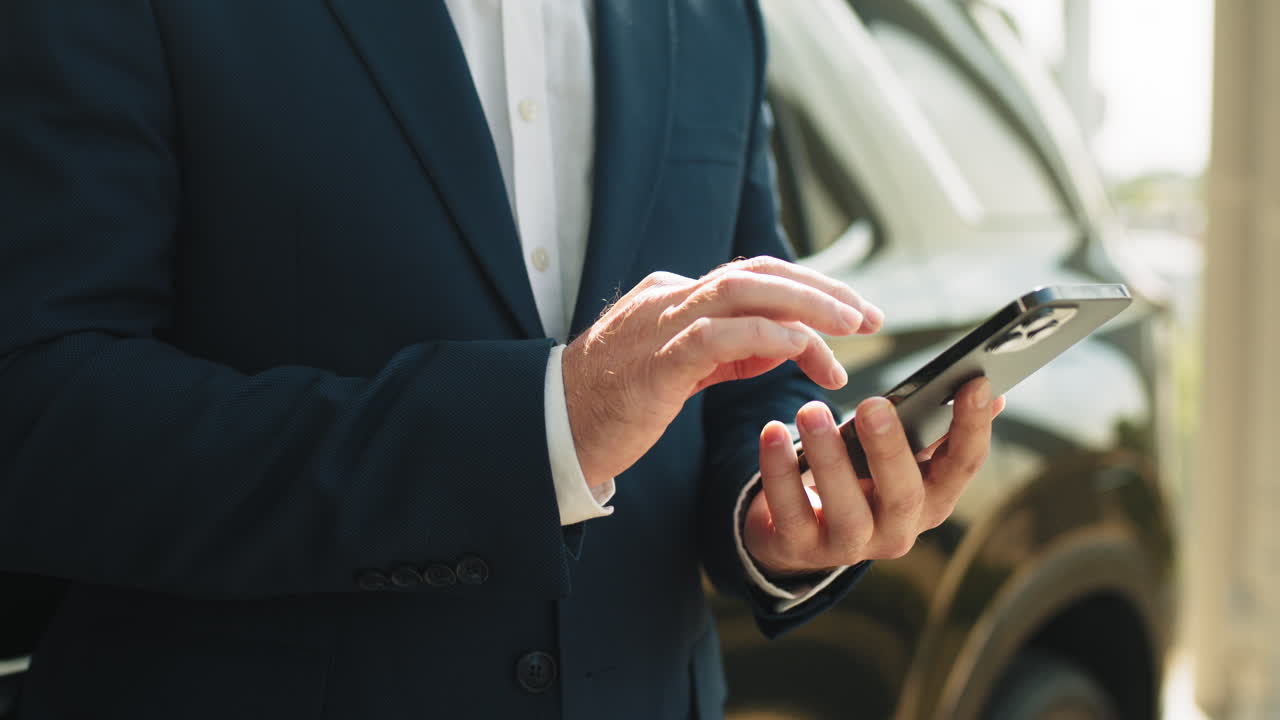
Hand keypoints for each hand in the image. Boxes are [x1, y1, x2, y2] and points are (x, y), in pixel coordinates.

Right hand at [561, 256, 881, 486]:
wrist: (553, 430)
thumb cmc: (615, 404)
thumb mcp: (682, 369)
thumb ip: (731, 350)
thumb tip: (790, 342)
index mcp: (675, 295)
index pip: (754, 278)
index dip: (810, 290)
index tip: (854, 315)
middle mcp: (670, 296)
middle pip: (758, 271)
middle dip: (822, 289)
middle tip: (870, 315)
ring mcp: (661, 322)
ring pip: (744, 289)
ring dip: (808, 304)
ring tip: (853, 326)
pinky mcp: (658, 360)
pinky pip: (722, 334)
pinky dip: (770, 334)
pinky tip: (805, 347)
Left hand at [742, 377, 1005, 574]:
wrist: (796, 533)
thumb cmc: (858, 479)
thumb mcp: (898, 458)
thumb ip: (934, 428)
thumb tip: (989, 388)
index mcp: (932, 499)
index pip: (963, 466)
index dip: (973, 427)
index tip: (975, 383)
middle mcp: (899, 529)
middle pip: (905, 493)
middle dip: (890, 448)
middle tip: (872, 404)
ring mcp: (850, 545)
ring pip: (846, 506)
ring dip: (829, 457)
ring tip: (811, 411)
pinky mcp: (800, 547)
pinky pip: (790, 510)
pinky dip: (779, 469)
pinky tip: (771, 432)